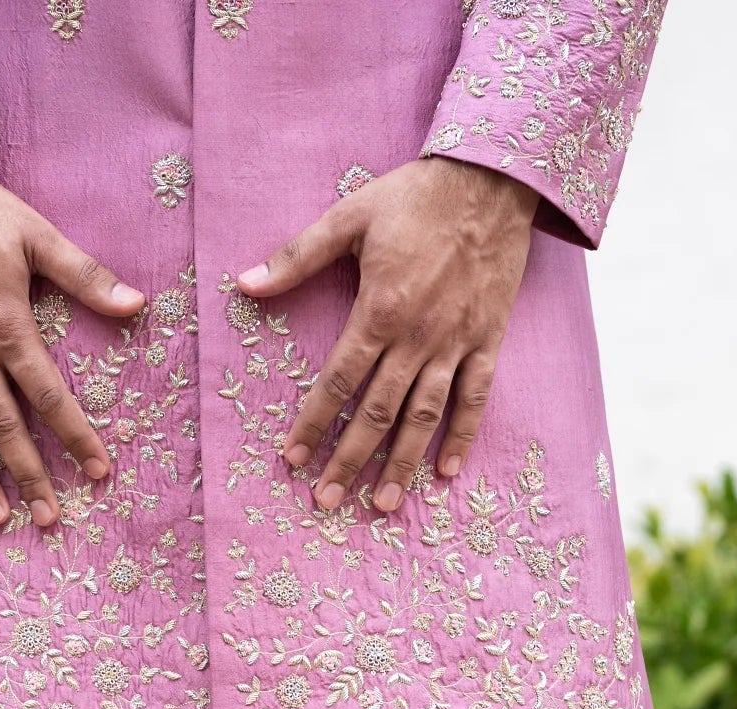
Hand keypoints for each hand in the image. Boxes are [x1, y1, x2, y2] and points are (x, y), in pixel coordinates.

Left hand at [237, 158, 537, 511]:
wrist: (492, 176)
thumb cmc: (415, 195)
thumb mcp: (349, 216)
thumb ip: (297, 256)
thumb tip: (244, 284)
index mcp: (379, 310)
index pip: (339, 381)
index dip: (313, 423)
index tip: (292, 458)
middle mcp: (418, 336)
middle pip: (378, 412)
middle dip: (349, 460)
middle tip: (326, 501)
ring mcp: (456, 342)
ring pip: (425, 417)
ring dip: (402, 464)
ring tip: (381, 504)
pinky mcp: (488, 339)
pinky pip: (475, 397)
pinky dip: (462, 436)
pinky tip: (445, 472)